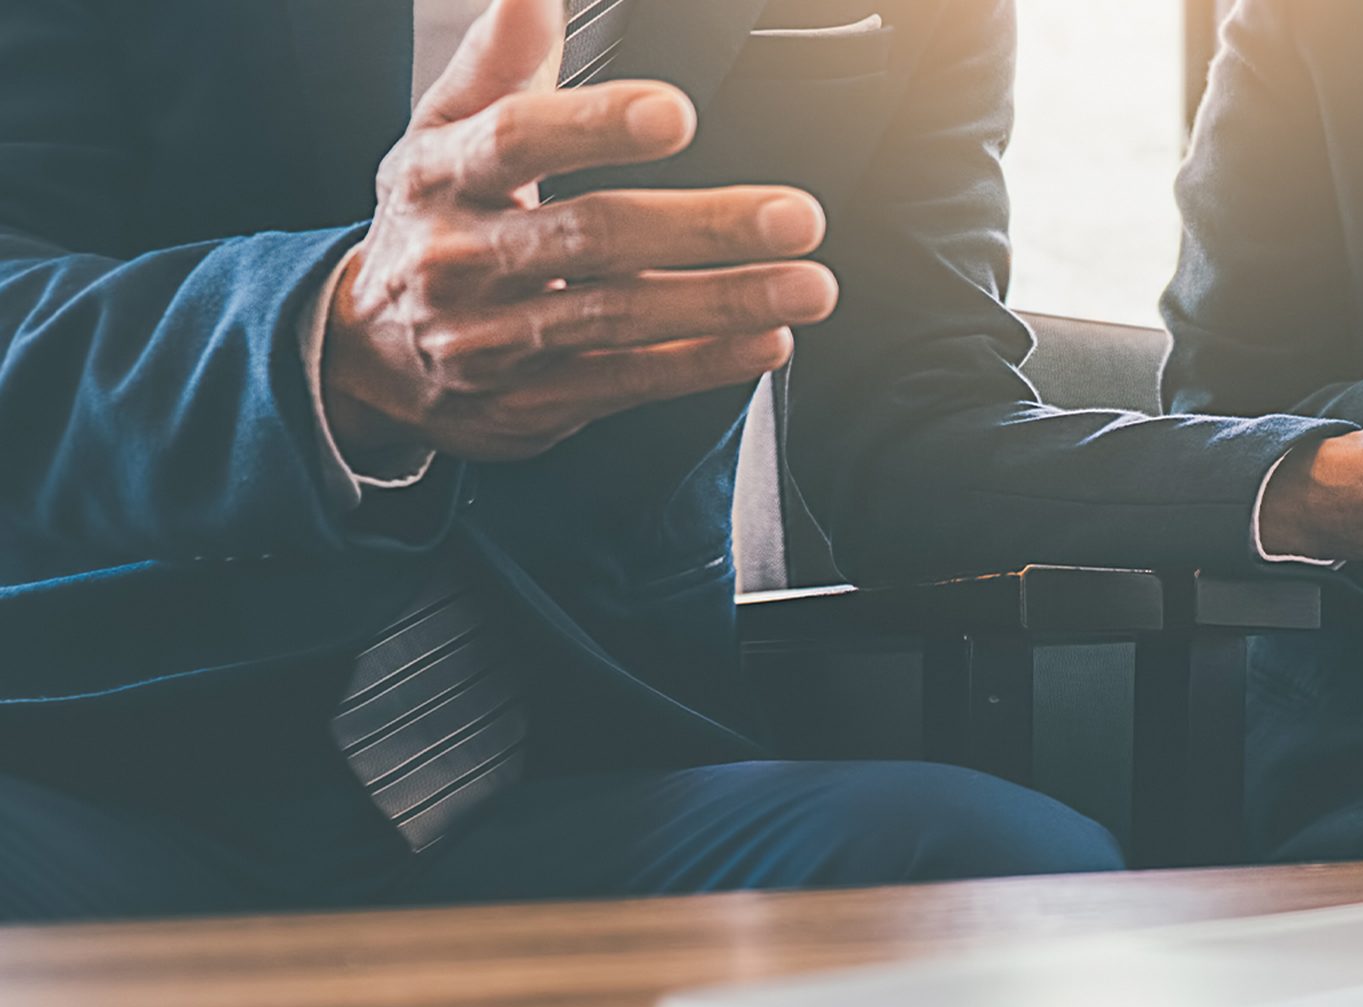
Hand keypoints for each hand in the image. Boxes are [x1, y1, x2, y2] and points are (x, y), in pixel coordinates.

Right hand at [321, 0, 840, 462]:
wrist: (369, 358)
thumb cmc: (430, 224)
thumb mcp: (440, 136)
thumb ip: (497, 62)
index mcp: (443, 176)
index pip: (516, 139)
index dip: (594, 125)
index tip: (673, 113)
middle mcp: (467, 260)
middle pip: (592, 235)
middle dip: (702, 226)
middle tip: (795, 215)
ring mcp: (499, 339)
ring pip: (621, 317)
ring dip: (725, 302)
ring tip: (808, 285)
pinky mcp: (536, 401)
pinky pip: (627, 381)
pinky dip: (701, 364)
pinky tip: (765, 341)